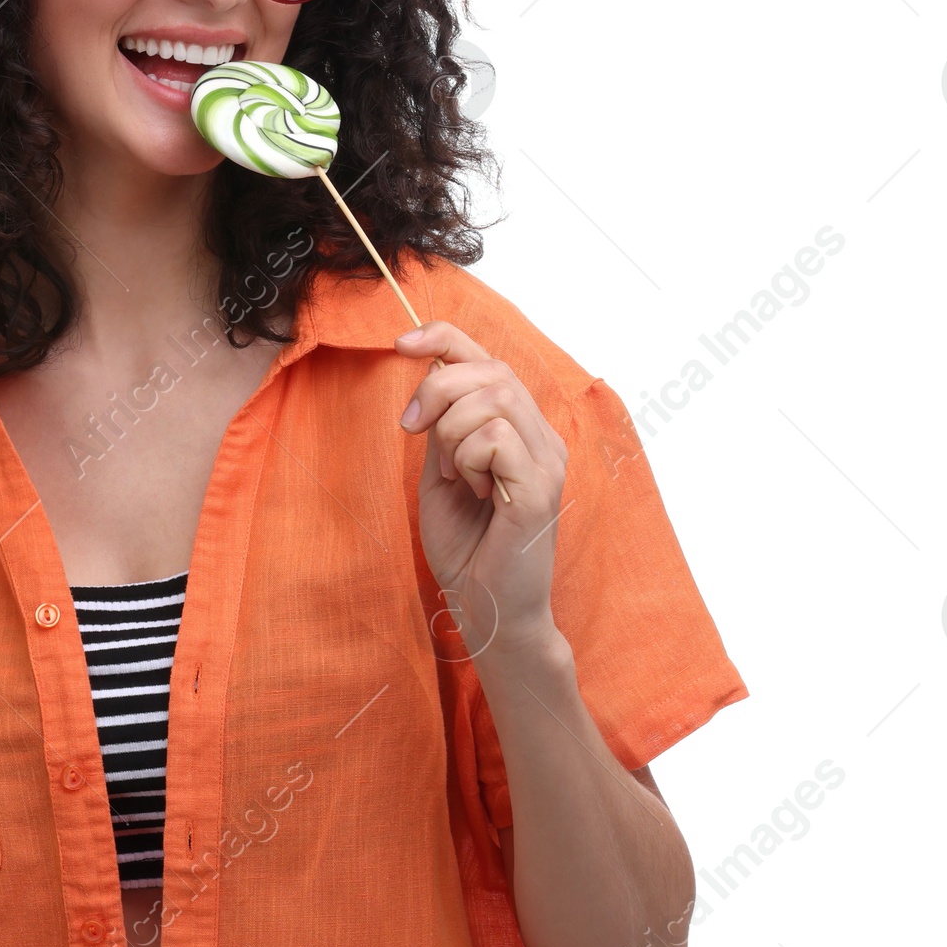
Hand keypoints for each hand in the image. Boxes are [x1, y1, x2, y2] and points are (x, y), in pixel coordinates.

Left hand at [394, 321, 567, 658]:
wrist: (485, 609)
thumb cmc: (466, 545)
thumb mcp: (442, 471)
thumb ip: (443, 425)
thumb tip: (430, 370)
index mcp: (521, 429)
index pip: (489, 358)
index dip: (444, 337)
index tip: (400, 343)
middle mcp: (543, 438)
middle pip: (490, 369)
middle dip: (436, 389)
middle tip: (411, 429)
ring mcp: (547, 461)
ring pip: (493, 397)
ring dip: (452, 432)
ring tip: (456, 475)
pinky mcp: (540, 489)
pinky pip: (494, 437)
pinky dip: (468, 459)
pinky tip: (475, 492)